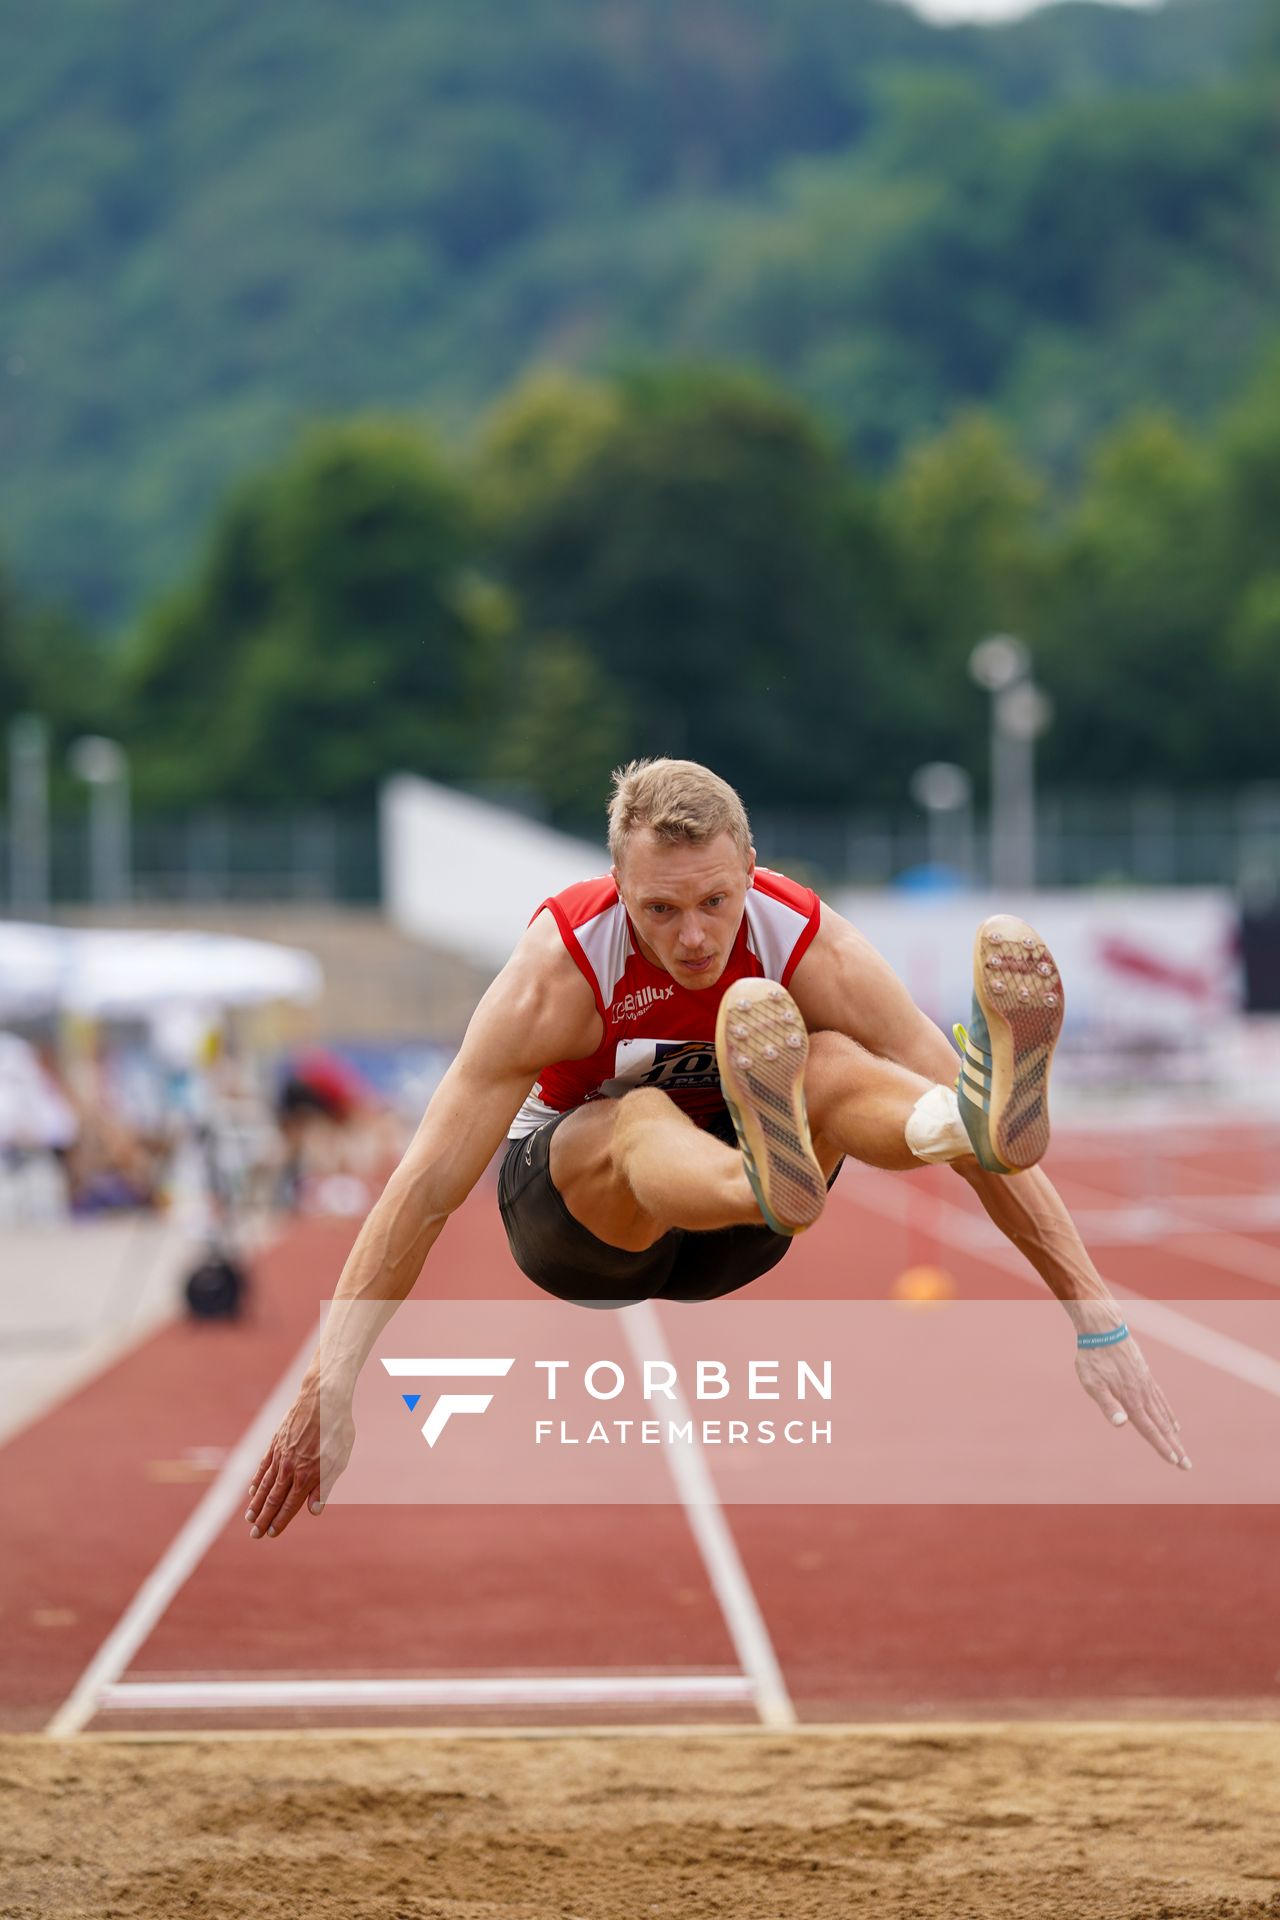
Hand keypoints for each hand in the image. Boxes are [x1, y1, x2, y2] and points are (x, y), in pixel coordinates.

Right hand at [245, 1381, 355, 1538]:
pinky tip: (251, 1490)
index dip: (280, 1521)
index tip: (271, 1533)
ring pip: (264, 1485)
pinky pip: (263, 1466)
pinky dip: (256, 1479)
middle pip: (273, 1499)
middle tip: (254, 1535)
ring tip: (249, 1518)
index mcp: (306, 1476)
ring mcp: (280, 1455)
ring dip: (256, 1503)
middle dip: (263, 1519)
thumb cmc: (336, 1429)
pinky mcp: (275, 1443)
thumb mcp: (339, 1459)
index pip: (289, 1505)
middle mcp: (289, 1468)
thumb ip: (324, 1486)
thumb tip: (314, 1511)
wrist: (322, 1398)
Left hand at [1074, 1333, 1190, 1470]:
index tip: (1175, 1461)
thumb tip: (1122, 1424)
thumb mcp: (1093, 1383)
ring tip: (1181, 1449)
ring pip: (1164, 1415)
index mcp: (1131, 1400)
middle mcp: (1143, 1395)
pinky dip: (1169, 1414)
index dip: (1162, 1447)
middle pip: (1162, 1426)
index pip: (1149, 1429)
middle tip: (1187, 1466)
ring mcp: (1147, 1385)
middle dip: (1174, 1447)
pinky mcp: (1146, 1377)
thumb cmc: (1094, 1358)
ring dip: (1173, 1434)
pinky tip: (1174, 1423)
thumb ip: (1108, 1405)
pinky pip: (1162, 1400)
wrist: (1105, 1330)